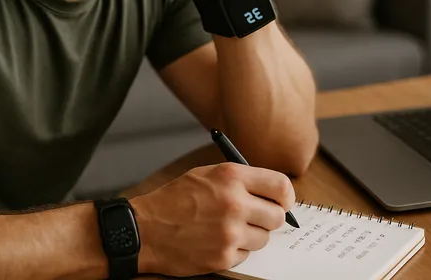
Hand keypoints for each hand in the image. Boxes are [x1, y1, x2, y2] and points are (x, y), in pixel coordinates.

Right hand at [130, 162, 295, 276]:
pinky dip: (235, 250)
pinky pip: (246, 255)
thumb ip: (241, 180)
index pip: (281, 186)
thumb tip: (274, 192)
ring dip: (251, 236)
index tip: (283, 202)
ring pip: (264, 238)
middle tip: (255, 218)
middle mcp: (234, 203)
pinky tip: (216, 241)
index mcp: (232, 177)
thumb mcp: (207, 174)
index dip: (286, 197)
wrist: (144, 229)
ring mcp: (230, 232)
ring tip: (228, 229)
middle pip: (278, 216)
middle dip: (269, 218)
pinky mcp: (224, 256)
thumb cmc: (174, 200)